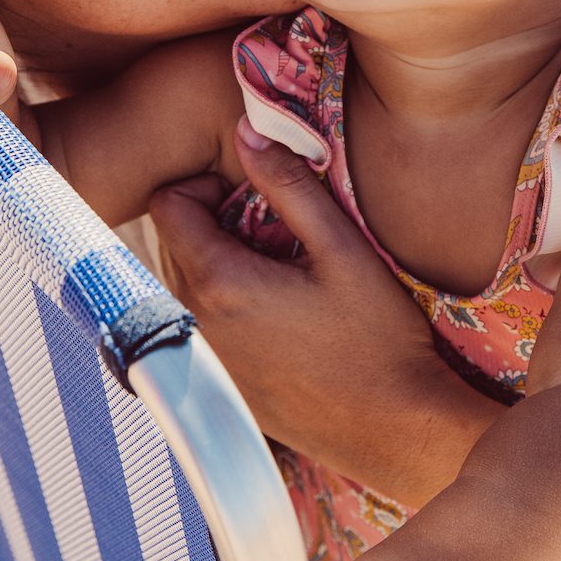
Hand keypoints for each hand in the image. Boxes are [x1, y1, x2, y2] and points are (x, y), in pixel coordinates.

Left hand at [149, 121, 457, 484]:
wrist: (392, 428)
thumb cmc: (376, 337)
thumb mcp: (342, 247)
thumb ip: (289, 185)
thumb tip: (246, 132)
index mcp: (219, 284)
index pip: (168, 203)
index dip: (208, 183)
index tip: (256, 194)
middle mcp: (195, 323)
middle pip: (174, 240)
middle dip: (215, 220)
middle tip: (278, 229)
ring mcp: (204, 359)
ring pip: (183, 280)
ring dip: (220, 259)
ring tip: (280, 267)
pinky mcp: (218, 383)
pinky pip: (198, 321)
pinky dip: (225, 301)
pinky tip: (279, 310)